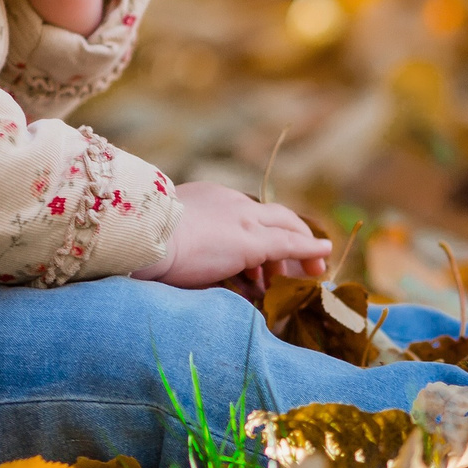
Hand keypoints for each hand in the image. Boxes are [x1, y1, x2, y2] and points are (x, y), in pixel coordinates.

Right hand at [131, 181, 332, 292]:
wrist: (144, 235)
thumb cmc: (144, 239)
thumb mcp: (164, 233)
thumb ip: (181, 238)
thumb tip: (181, 257)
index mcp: (208, 198)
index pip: (246, 213)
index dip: (261, 231)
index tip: (265, 255)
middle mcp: (231, 202)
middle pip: (272, 216)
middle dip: (291, 235)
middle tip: (299, 260)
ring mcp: (243, 220)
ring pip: (285, 229)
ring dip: (301, 250)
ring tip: (313, 269)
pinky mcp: (252, 242)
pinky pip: (290, 245)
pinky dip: (309, 250)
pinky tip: (323, 257)